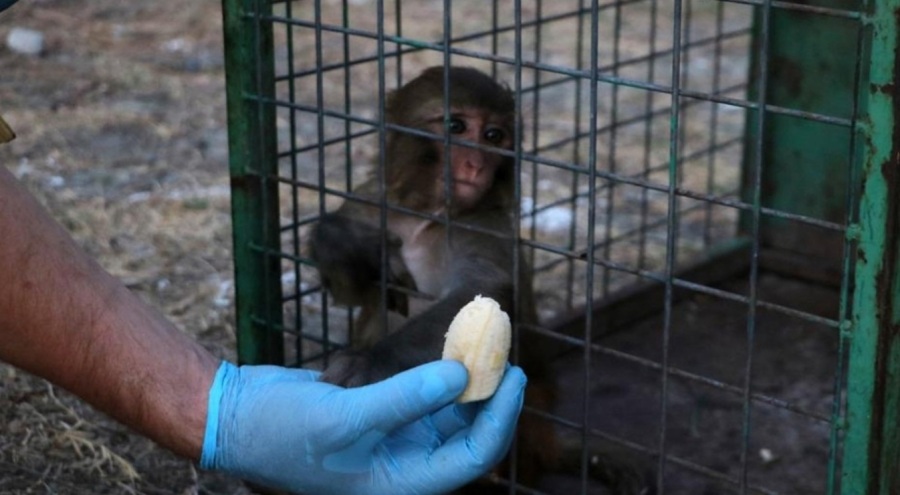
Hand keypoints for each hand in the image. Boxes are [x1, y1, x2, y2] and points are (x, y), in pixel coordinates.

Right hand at [201, 360, 525, 494]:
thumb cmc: (282, 429)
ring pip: (448, 411)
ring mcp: (394, 440)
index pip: (471, 457)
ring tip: (480, 342)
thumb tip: (463, 376)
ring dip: (466, 380)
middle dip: (489, 395)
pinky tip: (446, 348)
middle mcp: (404, 466)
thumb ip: (406, 398)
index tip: (514, 374)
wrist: (236, 414)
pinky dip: (436, 373)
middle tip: (502, 350)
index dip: (499, 418)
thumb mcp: (346, 417)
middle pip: (467, 433)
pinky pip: (423, 395)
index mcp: (401, 484)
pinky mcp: (382, 415)